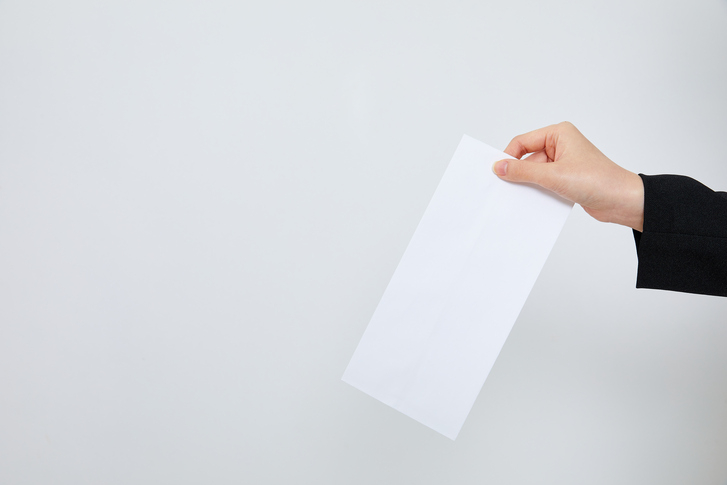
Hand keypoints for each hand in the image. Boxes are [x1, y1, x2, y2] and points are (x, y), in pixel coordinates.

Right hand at [492, 122, 644, 231]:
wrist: (622, 201)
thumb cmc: (597, 180)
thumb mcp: (553, 176)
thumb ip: (523, 172)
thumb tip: (500, 167)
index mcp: (559, 134)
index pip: (522, 142)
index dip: (508, 157)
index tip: (497, 173)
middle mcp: (560, 145)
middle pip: (527, 158)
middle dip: (519, 174)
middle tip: (506, 188)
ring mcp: (563, 162)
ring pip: (534, 173)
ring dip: (529, 185)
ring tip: (524, 197)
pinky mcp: (566, 178)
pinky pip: (543, 183)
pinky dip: (538, 192)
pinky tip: (536, 202)